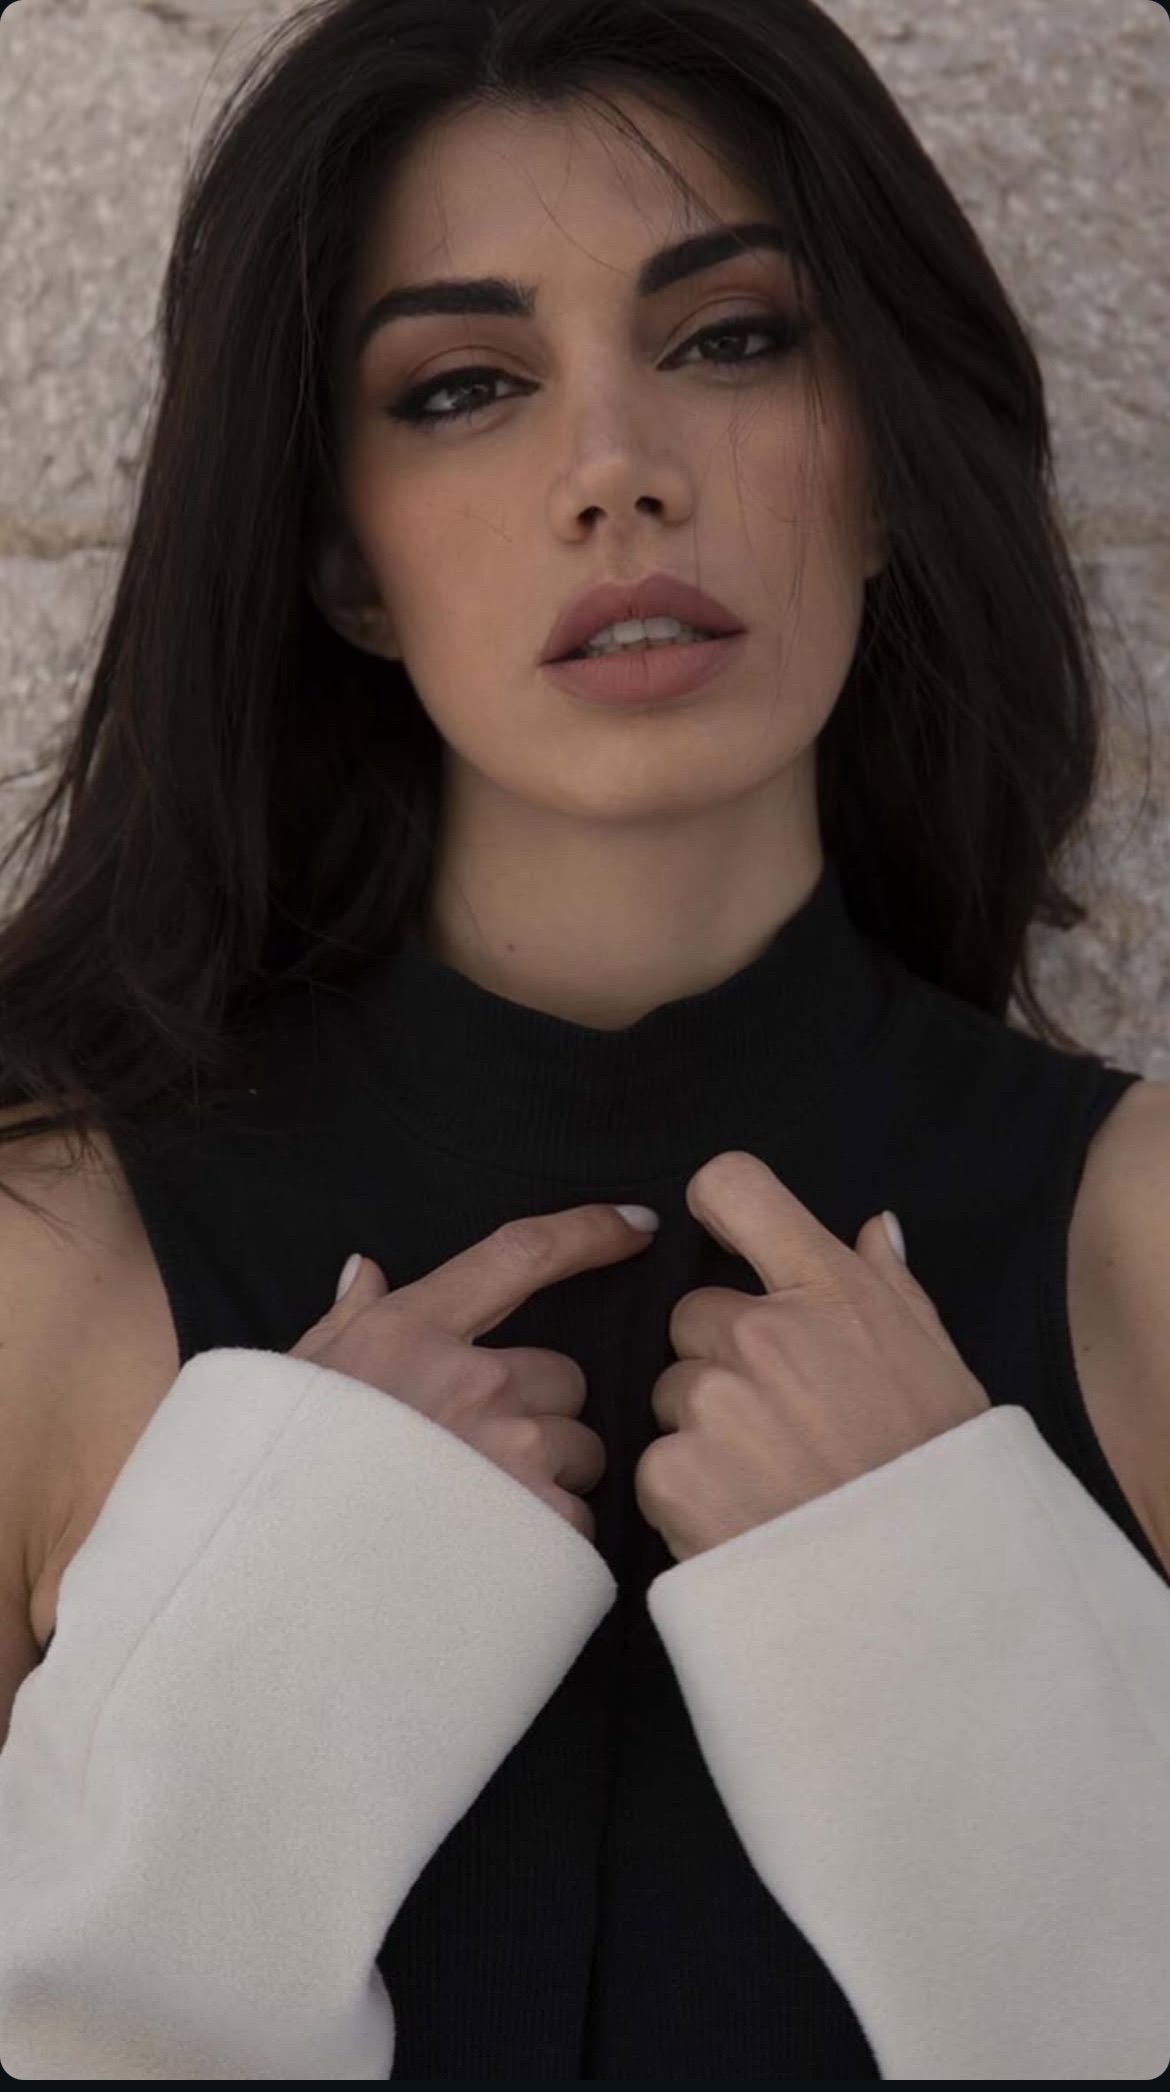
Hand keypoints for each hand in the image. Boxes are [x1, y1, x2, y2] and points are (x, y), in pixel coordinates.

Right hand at [290, 1203, 656, 1543]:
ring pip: (579, 1450)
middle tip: (487, 1455)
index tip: (639, 1224)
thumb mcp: (301, 1378)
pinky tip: (499, 1553)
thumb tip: (364, 1268)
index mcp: (413, 1331)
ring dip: (550, 1476)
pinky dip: (551, 1538)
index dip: (590, 1232)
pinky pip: (577, 1520)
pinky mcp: (530, 1525)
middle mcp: (471, 1380)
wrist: (271, 1577)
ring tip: (486, 1511)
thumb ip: (347, 1318)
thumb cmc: (284, 1473)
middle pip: (566, 1376)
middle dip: (542, 1412)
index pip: (521, 1255)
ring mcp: (506, 1452)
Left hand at [635, 1151, 990, 1564]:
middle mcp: (763, 1333)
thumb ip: (895, 1286)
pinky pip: (658, 1463)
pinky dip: (689, 1493)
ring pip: (674, 1393)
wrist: (925, 1597)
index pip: (736, 1188)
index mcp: (830, 1290)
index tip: (723, 1235)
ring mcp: (715, 1402)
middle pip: (693, 1313)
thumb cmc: (941, 1475)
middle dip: (724, 1359)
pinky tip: (747, 1518)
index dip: (720, 1206)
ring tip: (772, 1480)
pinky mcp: (674, 1472)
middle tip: (782, 1421)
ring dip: (706, 1429)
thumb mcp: (940, 1364)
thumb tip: (874, 1226)